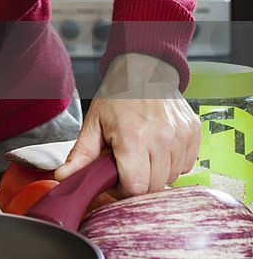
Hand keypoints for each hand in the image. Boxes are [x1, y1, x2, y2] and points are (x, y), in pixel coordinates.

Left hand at [52, 53, 200, 196]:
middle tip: (128, 164)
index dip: (122, 189)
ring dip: (157, 173)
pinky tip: (159, 148)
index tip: (116, 177)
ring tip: (143, 153)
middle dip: (139, 182)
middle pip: (155, 187)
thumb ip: (81, 155)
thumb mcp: (94, 123)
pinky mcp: (193, 133)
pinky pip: (187, 165)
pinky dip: (173, 163)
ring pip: (172, 178)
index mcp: (133, 138)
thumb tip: (64, 177)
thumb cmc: (118, 95)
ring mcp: (180, 136)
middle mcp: (161, 138)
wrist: (144, 68)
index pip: (135, 188)